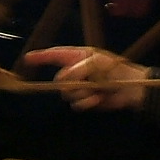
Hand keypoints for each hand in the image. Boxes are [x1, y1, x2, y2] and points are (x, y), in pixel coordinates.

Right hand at [24, 46, 151, 110]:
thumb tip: (62, 80)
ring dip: (82, 93)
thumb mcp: (95, 62)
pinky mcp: (86, 100)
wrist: (132, 88)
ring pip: (67, 94)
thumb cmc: (116, 70)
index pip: (55, 55)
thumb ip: (76, 69)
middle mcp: (77, 72)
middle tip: (87, 81)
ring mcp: (81, 87)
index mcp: (78, 57)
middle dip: (71, 82)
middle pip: (59, 80)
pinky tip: (98, 98)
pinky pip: (77, 104)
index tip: (27, 59)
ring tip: (97, 90)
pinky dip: (87, 102)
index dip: (41, 57)